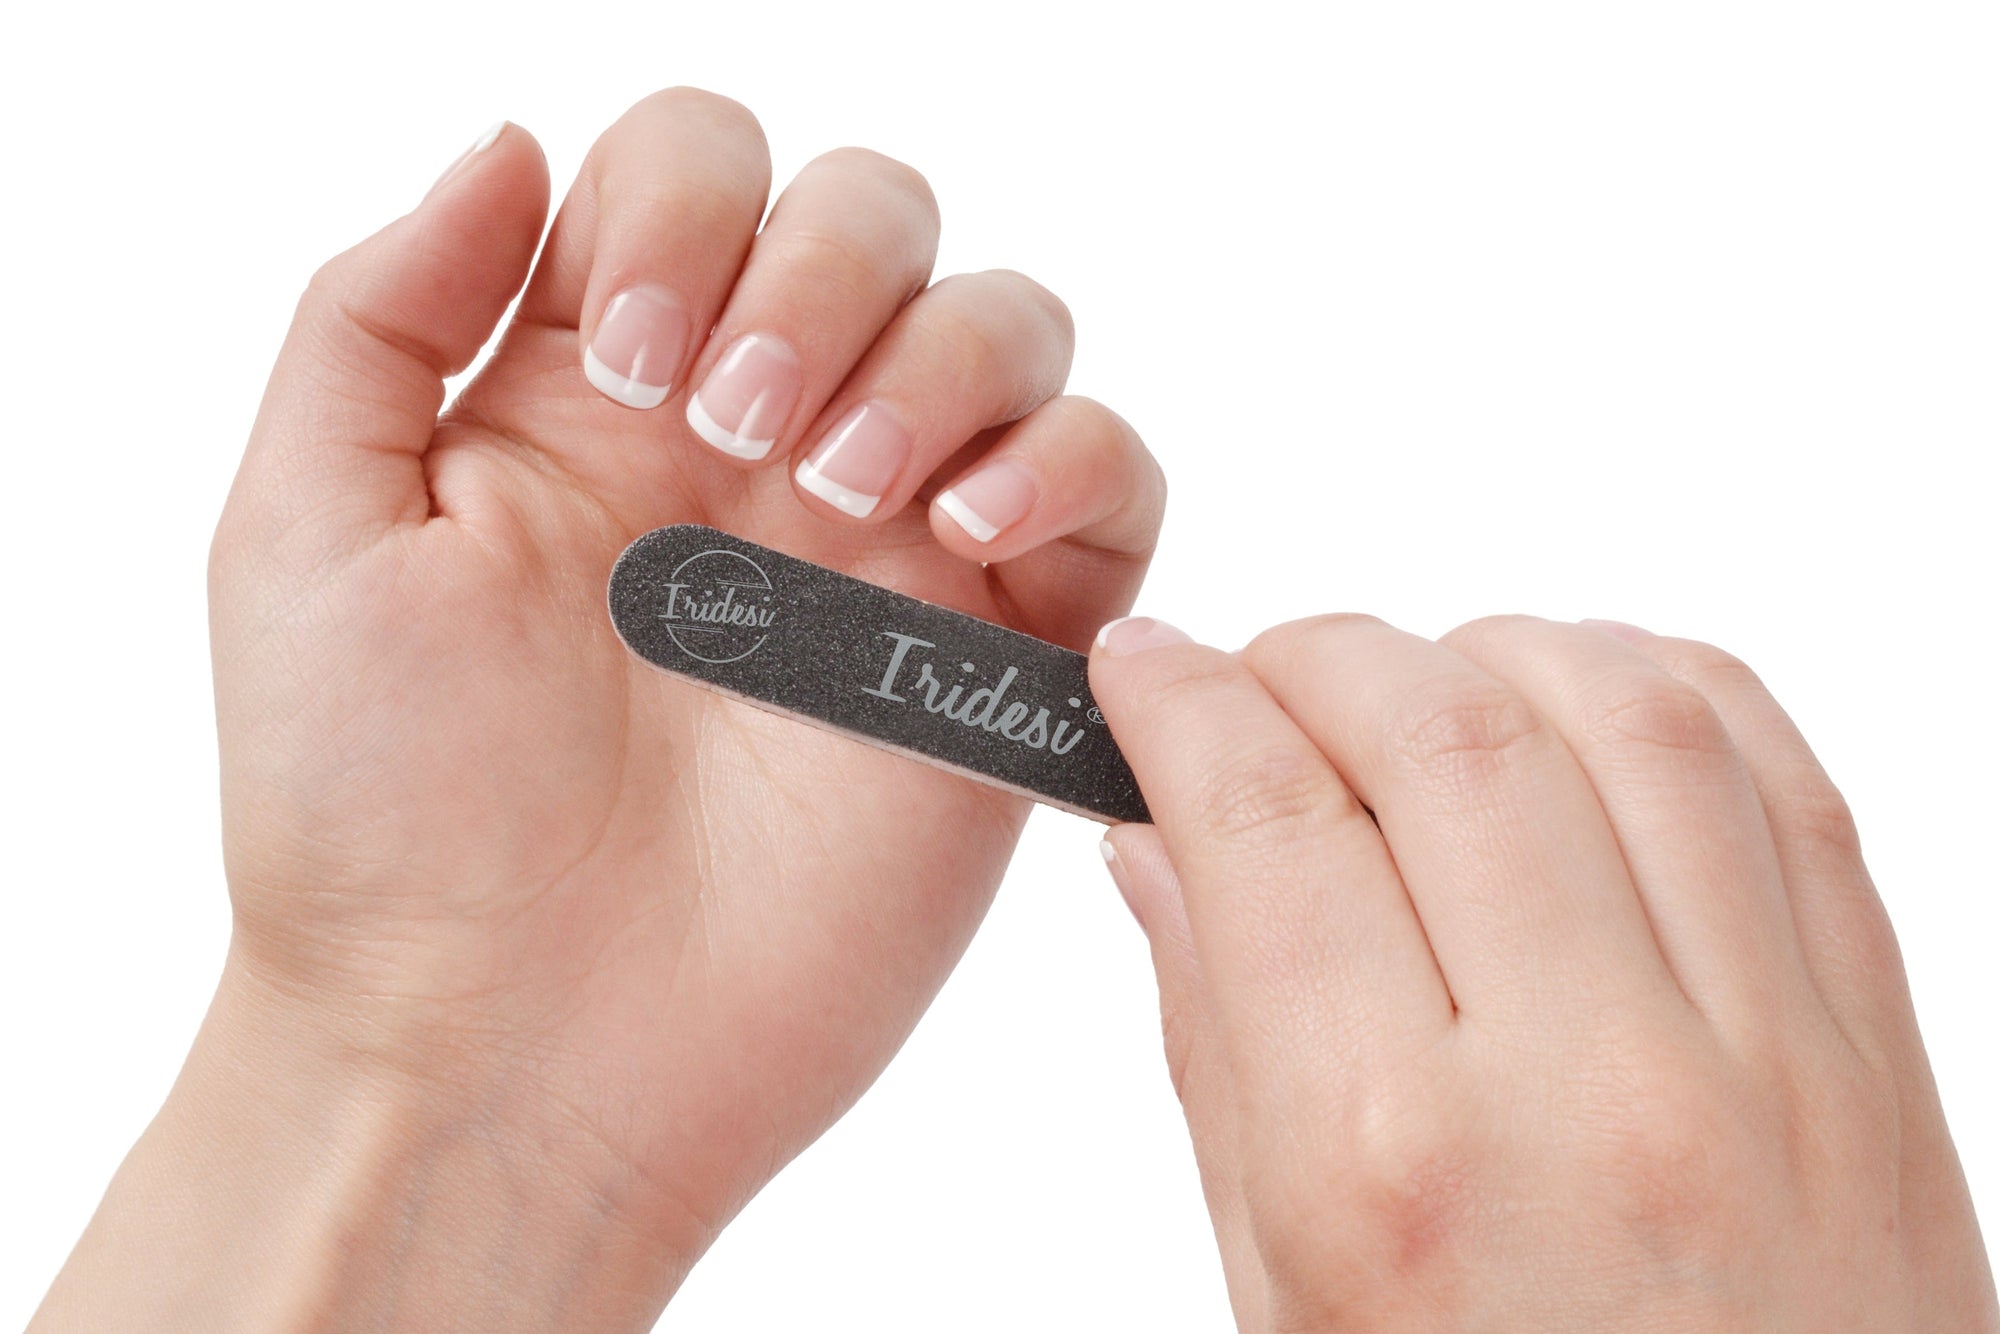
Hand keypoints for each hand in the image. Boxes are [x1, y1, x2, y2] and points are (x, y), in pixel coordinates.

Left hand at [38, 90, 1160, 1328]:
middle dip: (827, 273)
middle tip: (745, 436)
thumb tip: (511, 143)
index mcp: (600, 392)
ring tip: (848, 499)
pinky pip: (1116, 491)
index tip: (647, 367)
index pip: (697, 169)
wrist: (508, 1056)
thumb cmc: (383, 824)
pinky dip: (1080, 463)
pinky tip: (977, 525)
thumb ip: (380, 308)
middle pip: (876, 214)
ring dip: (947, 361)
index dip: (691, 209)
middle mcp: (758, 449)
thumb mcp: (309, 534)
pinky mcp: (991, 657)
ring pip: (1009, 326)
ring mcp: (889, 549)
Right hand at [1092, 614, 1995, 1330]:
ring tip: (1419, 689)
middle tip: (1262, 684)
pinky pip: (1784, 776)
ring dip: (1488, 651)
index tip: (1144, 674)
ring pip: (1624, 712)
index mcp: (1394, 1165)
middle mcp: (1587, 1081)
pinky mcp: (1875, 1045)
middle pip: (1436, 728)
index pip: (1260, 822)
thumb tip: (1157, 854)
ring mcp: (1763, 1052)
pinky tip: (1581, 711)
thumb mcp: (1289, 1300)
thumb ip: (1219, 1052)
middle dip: (1315, 656)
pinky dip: (1663, 689)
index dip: (1178, 704)